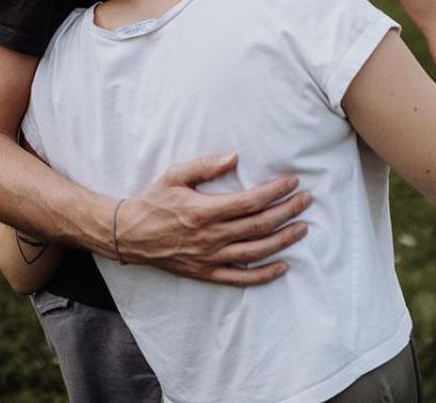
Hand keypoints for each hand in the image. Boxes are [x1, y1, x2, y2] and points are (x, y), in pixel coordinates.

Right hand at [113, 152, 312, 285]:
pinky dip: (264, 274)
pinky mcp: (207, 273)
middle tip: (306, 200)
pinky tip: (283, 266)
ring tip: (303, 228)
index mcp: (205, 211)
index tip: (293, 182)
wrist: (129, 234)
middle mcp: (211, 236)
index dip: (275, 192)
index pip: (251, 202)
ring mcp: (210, 258)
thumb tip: (234, 157)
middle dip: (288, 211)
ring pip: (256, 251)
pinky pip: (241, 278)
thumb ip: (205, 166)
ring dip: (284, 240)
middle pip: (260, 225)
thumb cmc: (154, 201)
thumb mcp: (175, 176)